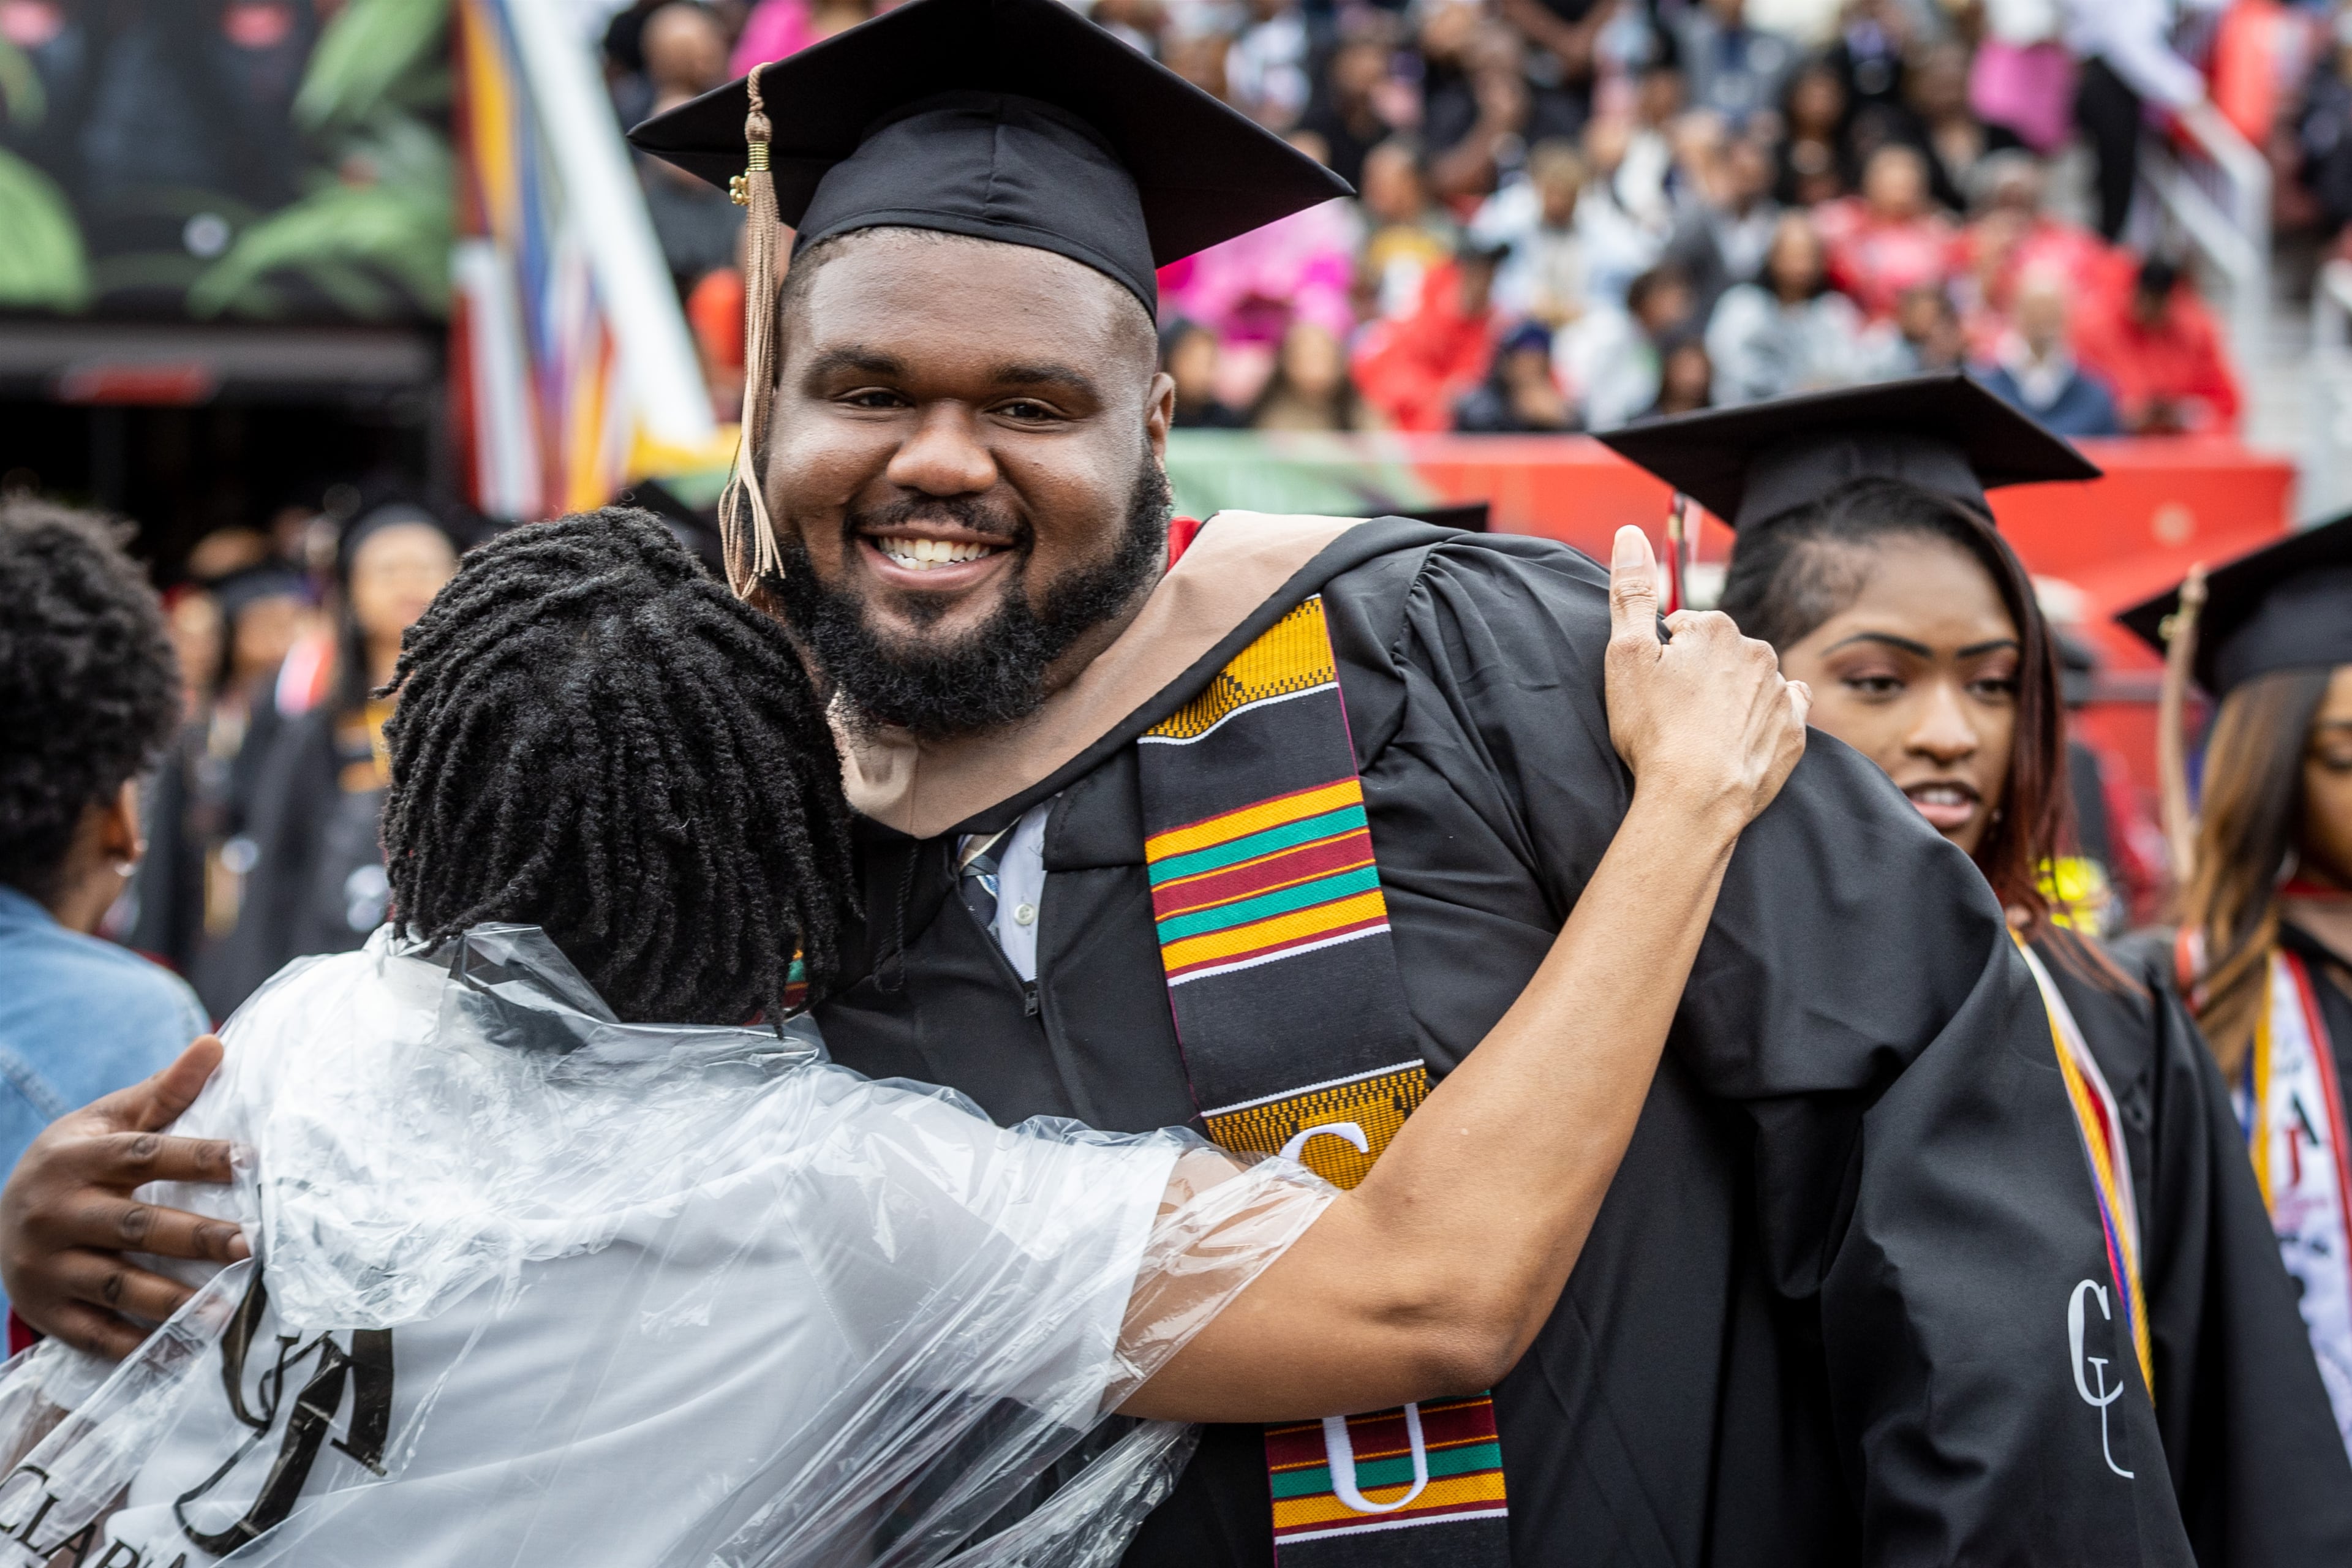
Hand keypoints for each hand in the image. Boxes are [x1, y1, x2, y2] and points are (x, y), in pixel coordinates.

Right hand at [0, 1036, 246, 1358]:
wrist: (1, 1215)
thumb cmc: (80, 1161)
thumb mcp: (109, 1121)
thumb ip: (166, 1091)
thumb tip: (215, 1044)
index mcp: (77, 1158)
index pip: (145, 1155)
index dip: (198, 1157)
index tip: (250, 1161)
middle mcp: (57, 1212)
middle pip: (135, 1226)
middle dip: (195, 1236)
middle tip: (251, 1244)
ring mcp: (47, 1265)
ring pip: (117, 1286)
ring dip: (174, 1301)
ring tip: (227, 1308)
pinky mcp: (45, 1310)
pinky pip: (94, 1333)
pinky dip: (136, 1345)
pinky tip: (182, 1350)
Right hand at [1605, 526, 1809, 829]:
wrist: (1696, 798)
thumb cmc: (1654, 728)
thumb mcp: (1625, 655)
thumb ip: (1630, 591)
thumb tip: (1629, 532)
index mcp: (1715, 628)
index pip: (1681, 630)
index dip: (1661, 659)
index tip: (1651, 690)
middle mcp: (1757, 651)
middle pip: (1717, 654)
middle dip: (1697, 676)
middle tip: (1670, 715)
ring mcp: (1779, 693)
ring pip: (1749, 683)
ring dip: (1728, 699)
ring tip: (1699, 735)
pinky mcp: (1794, 733)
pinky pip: (1781, 714)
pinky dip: (1763, 722)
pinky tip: (1737, 740)